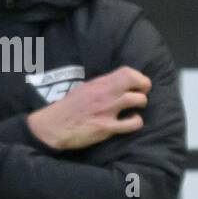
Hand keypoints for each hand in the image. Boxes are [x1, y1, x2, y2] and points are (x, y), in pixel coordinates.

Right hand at [26, 66, 151, 150]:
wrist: (53, 126)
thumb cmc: (69, 108)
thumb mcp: (84, 90)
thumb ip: (102, 86)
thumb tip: (118, 85)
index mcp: (99, 83)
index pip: (127, 72)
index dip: (138, 77)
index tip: (138, 85)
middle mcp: (105, 94)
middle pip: (136, 82)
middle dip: (144, 88)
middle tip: (141, 95)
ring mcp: (107, 110)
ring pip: (137, 101)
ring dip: (141, 104)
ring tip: (136, 109)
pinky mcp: (107, 127)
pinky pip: (131, 124)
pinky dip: (136, 122)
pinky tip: (133, 122)